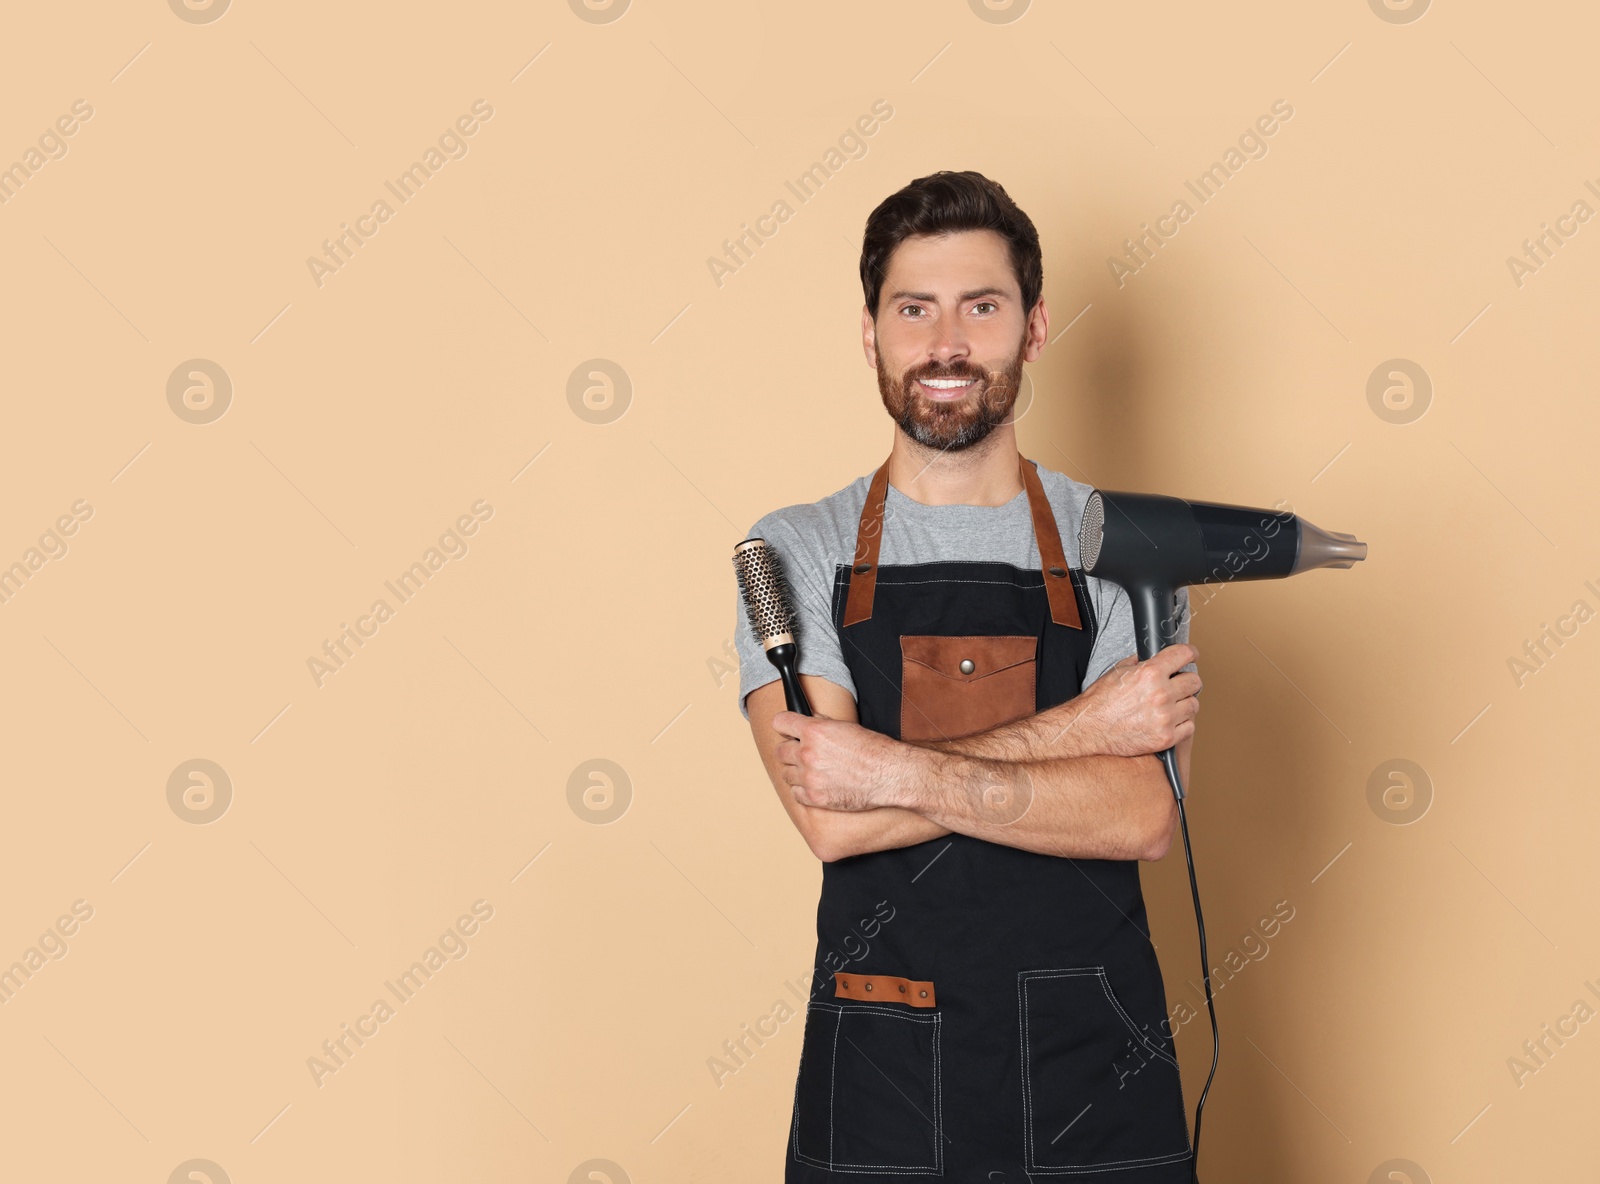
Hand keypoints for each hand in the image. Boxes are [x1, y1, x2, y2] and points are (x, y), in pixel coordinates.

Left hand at [771, 710, 908, 810]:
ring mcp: (809, 777)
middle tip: (804, 753)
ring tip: (813, 771)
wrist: (888, 775)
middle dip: (791, 751)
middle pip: (780, 751)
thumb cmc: (873, 750)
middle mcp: (807, 753)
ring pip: (786, 773)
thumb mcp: (846, 727)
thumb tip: (809, 722)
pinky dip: (803, 790)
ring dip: (796, 772)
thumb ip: (822, 724)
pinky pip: (795, 793)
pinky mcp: (814, 797)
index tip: (788, 731)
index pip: (780, 722)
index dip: (785, 727)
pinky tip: (816, 785)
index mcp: (814, 731)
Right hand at [1075, 644, 1200, 757]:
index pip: (1184, 655)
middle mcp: (1161, 694)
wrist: (1089, 730)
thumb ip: (1139, 663)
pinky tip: (1169, 721)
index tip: (1191, 656)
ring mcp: (1165, 718)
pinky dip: (1182, 725)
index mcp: (1150, 673)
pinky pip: (1189, 728)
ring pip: (1193, 705)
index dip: (1190, 653)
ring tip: (1171, 705)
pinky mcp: (1166, 738)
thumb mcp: (1117, 671)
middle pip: (1194, 681)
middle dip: (1186, 681)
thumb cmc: (1100, 703)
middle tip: (1178, 685)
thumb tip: (1151, 658)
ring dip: (1184, 704)